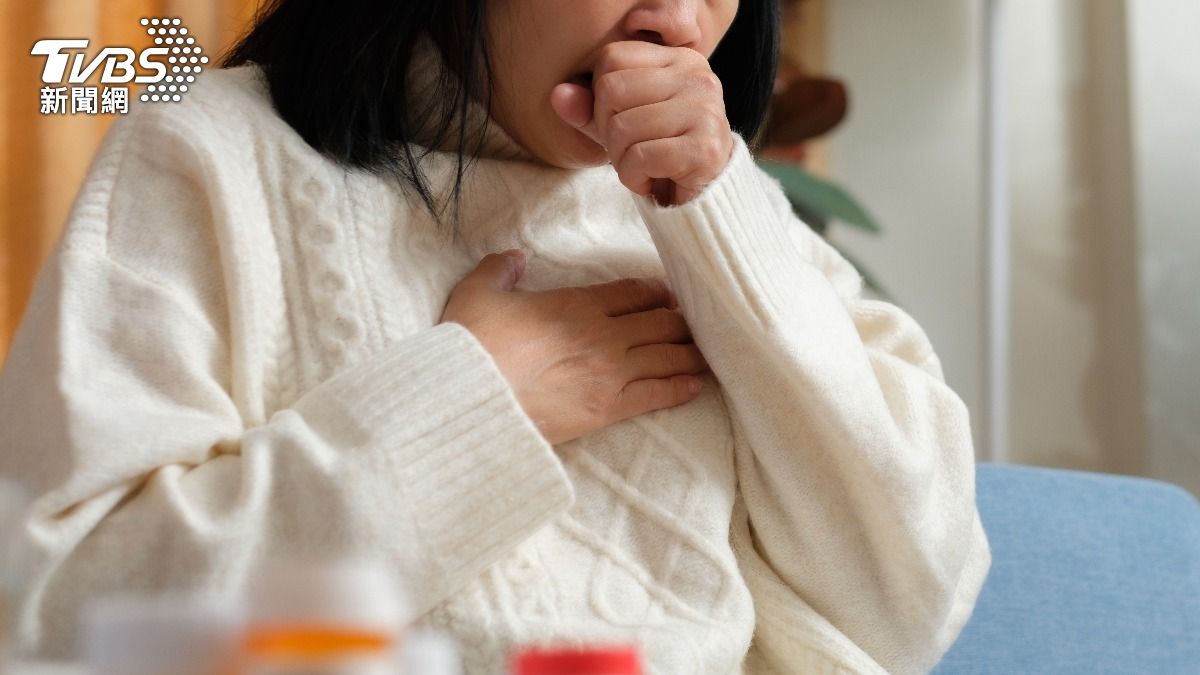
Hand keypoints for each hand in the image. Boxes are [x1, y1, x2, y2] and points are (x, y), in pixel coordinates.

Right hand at [440, 249, 709, 444]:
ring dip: (690, 353)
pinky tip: (694, 385)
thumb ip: (499, 269)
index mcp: (576, 303)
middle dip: (682, 321)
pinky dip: (679, 388)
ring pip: (668, 356)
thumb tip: (514, 257)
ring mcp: (610, 372)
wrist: (467, 398)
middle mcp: (603, 334)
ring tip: (707, 353)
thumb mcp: (477, 293)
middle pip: (662, 321)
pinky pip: (656, 395)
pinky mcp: (607, 409)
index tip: (669, 295)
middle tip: (695, 324)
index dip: (657, 292)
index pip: (635, 292)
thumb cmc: (471, 346)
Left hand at [550, 41, 734, 206]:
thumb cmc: (660, 154)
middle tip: (631, 150)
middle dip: (608, 130)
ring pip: (622, 126)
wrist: (703, 200)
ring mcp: (705, 111)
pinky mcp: (705, 148)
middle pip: (612, 90)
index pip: (611, 58)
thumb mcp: (618, 124)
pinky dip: (634, 178)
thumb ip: (588, 107)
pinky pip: (640, 157)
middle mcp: (697, 77)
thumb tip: (558, 95)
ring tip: (643, 166)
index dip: (601, 96)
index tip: (623, 122)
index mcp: (679, 59)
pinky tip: (652, 181)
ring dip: (621, 159)